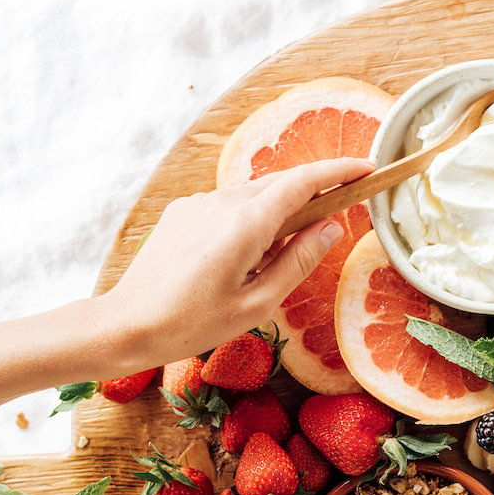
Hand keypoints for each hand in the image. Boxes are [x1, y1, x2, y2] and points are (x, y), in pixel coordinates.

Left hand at [95, 158, 372, 370]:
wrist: (126, 324)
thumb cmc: (192, 324)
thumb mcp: (258, 303)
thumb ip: (298, 261)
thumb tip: (331, 228)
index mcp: (246, 223)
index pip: (303, 182)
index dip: (339, 172)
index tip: (367, 170)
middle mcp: (222, 201)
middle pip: (280, 186)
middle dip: (312, 196)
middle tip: (336, 217)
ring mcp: (198, 204)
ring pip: (253, 197)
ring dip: (277, 216)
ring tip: (274, 264)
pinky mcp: (182, 213)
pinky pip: (227, 208)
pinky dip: (248, 222)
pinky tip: (242, 261)